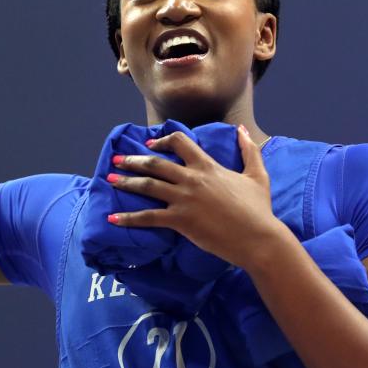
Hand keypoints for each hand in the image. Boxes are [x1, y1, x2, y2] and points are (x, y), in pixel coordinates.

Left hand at [105, 124, 281, 269]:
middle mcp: (192, 179)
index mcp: (207, 166)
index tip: (150, 145)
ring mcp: (184, 199)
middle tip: (117, 160)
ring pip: (148, 185)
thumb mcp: (257, 175)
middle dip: (133, 160)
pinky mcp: (180, 220)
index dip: (162, 141)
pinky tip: (113, 219)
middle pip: (155, 163)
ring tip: (109, 180)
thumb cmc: (259, 209)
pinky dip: (128, 218)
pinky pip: (148, 217)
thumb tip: (242, 130)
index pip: (180, 143)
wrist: (258, 238)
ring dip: (126, 181)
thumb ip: (249, 150)